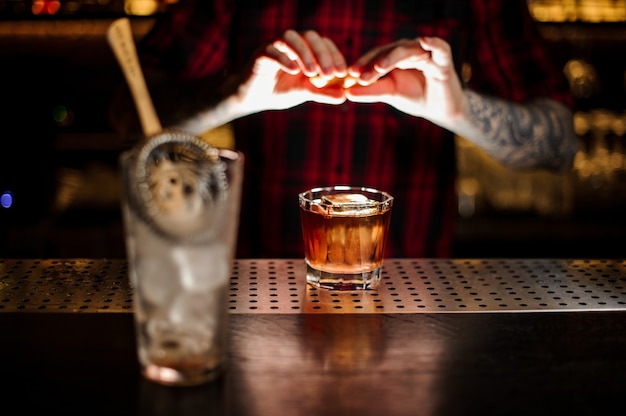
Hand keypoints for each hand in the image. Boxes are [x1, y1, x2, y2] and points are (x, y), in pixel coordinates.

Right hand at [234, 29, 347, 113]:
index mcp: (305, 48)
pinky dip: (284, 58)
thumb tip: (344, 95)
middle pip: (310, 36)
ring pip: (290, 37)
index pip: (324, 44)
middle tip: (329, 73)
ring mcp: (275, 45)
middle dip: (322, 54)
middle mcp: (291, 42)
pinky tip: (293, 70)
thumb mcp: (305, 92)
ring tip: (311, 72)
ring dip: (304, 53)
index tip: (342, 73)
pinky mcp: (260, 54)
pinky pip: (272, 50)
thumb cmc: (282, 91)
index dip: (335, 56)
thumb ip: (323, 92)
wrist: (255, 98)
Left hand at [345, 37, 466, 125]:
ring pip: (408, 49)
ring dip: (393, 57)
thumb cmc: (414, 97)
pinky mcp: (443, 60)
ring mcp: (427, 53)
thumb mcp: (390, 93)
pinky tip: (425, 41)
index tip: (349, 74)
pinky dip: (433, 43)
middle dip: (374, 62)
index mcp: (396, 55)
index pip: (377, 54)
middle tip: (359, 75)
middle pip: (390, 50)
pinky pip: (440, 48)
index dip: (364, 62)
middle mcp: (410, 50)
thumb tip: (347, 93)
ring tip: (379, 68)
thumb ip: (371, 91)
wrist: (440, 110)